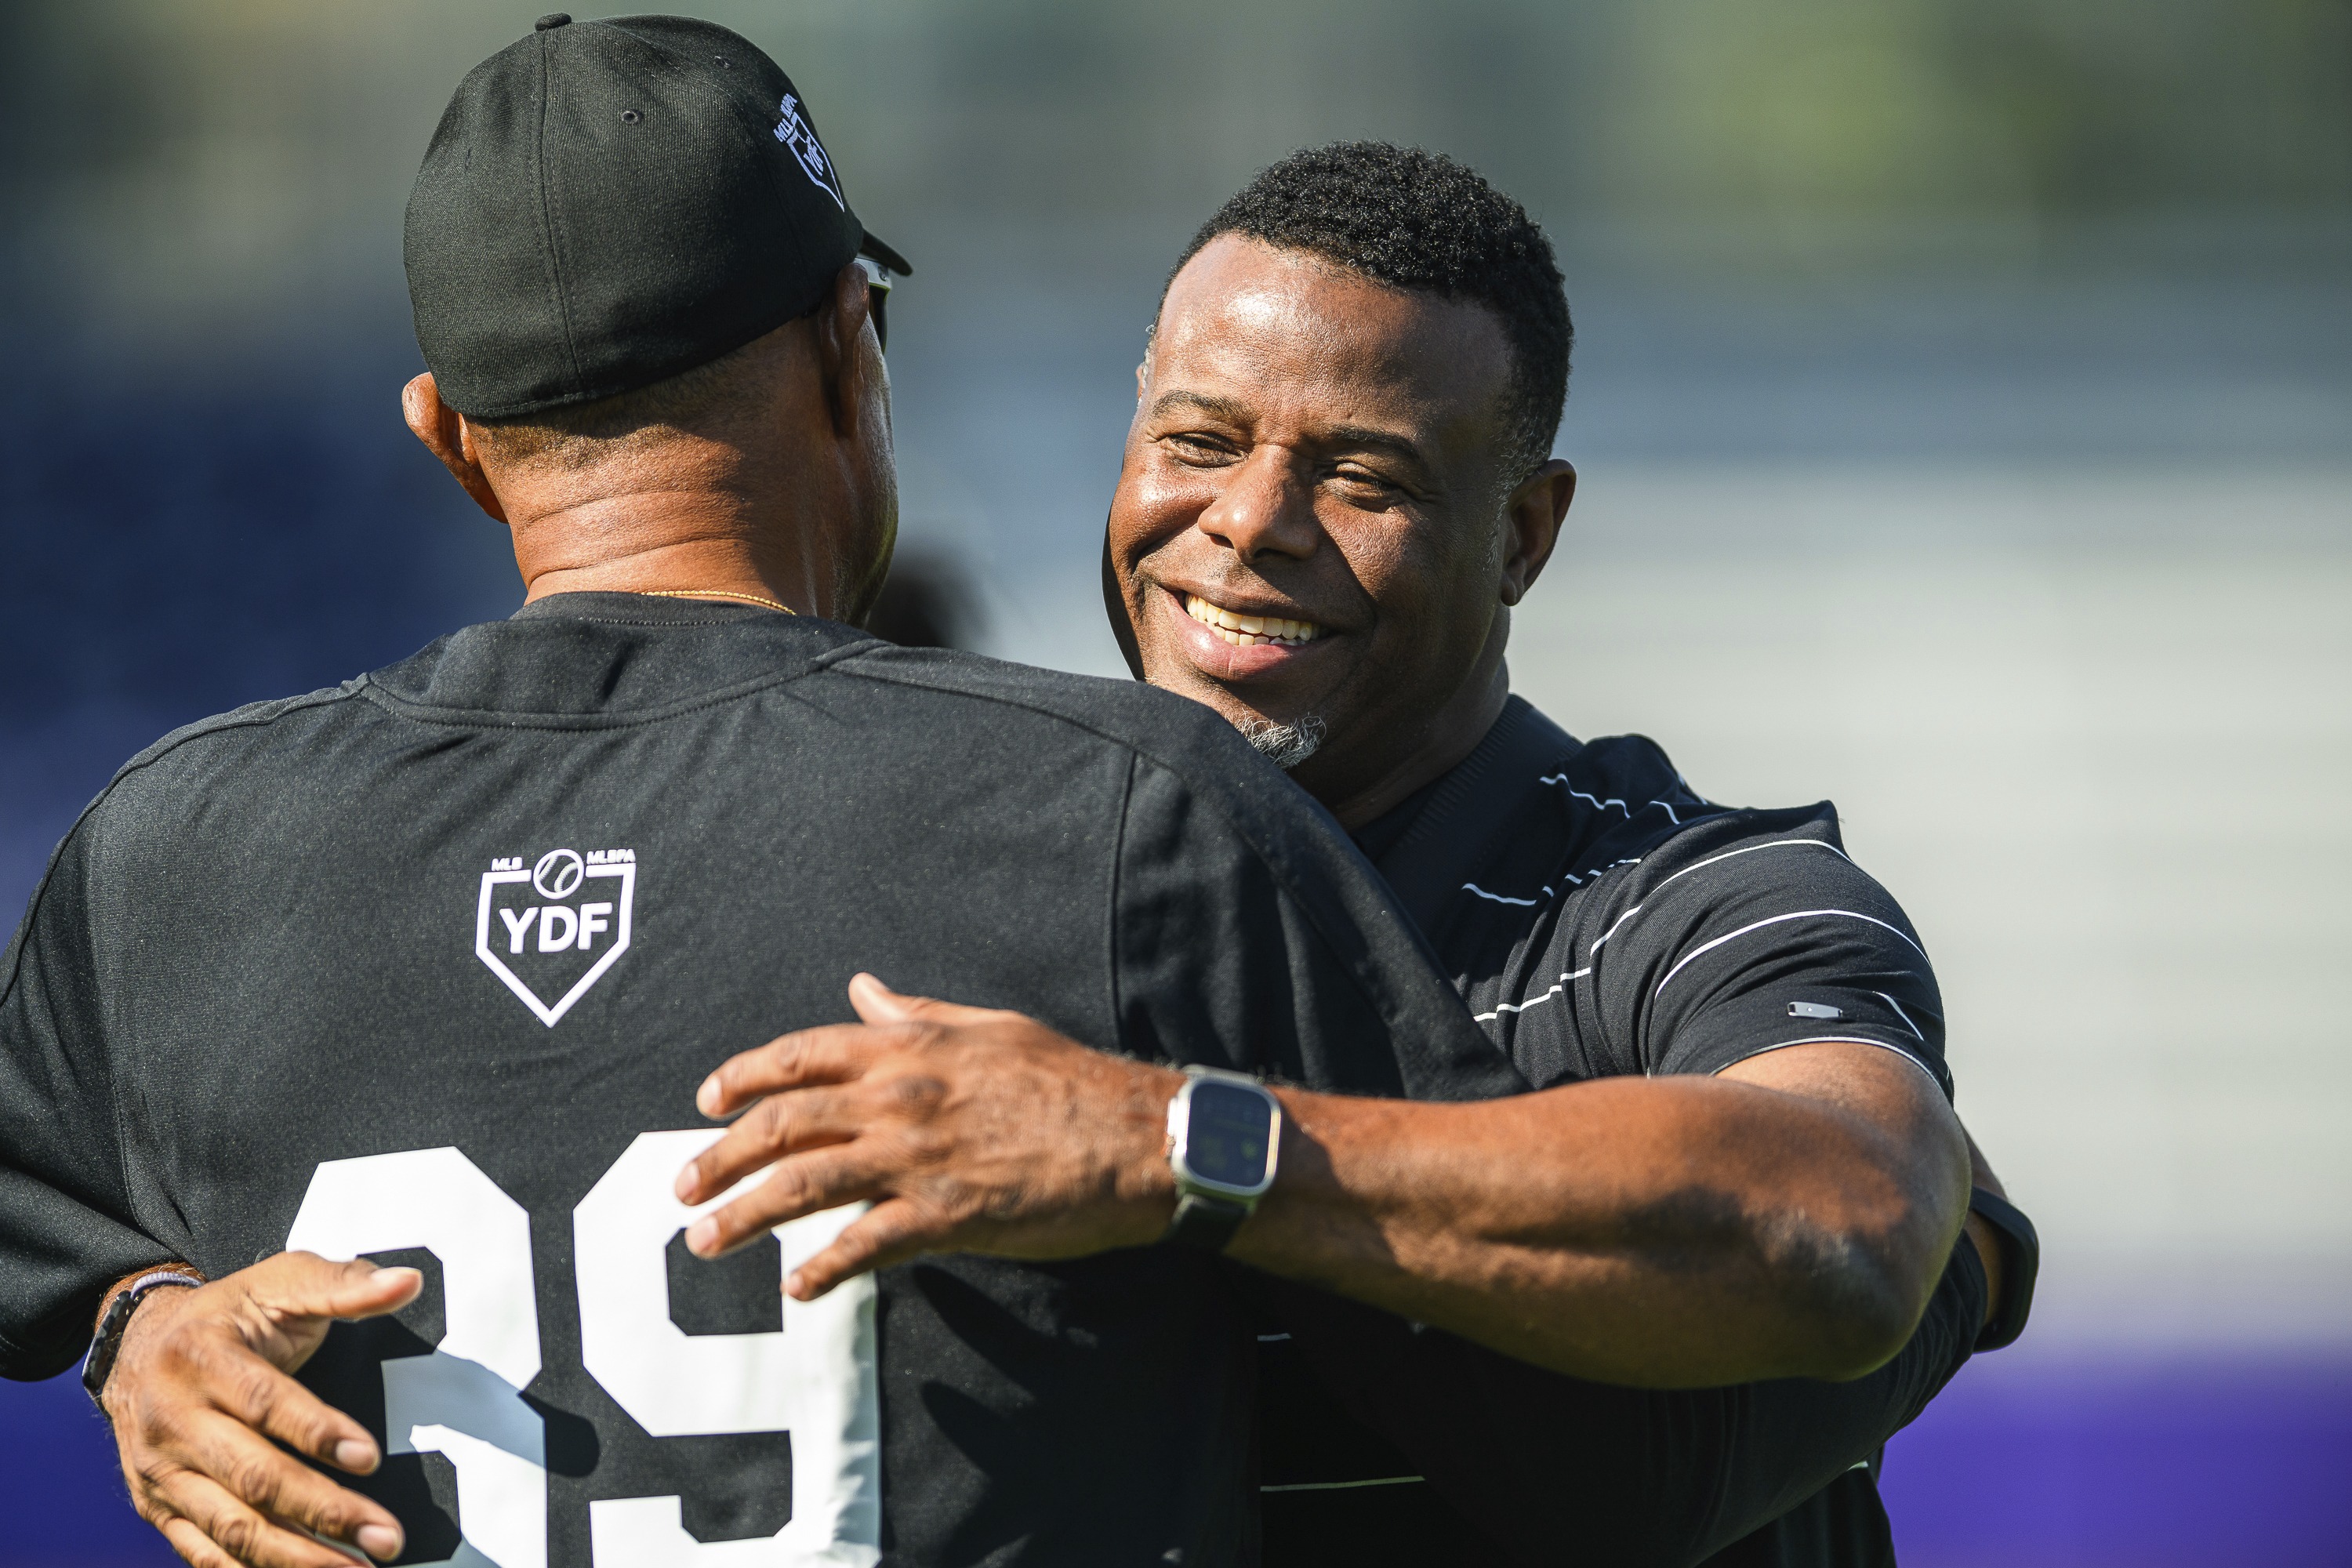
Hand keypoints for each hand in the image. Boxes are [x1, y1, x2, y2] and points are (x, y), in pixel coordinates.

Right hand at [102, 1253, 421, 1567]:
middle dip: (324, 1511)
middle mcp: (174, 1420)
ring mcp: (160, 1471)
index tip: (369, 1457)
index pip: (265, 1403)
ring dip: (297, 1557)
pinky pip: (203, 1551)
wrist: (135, 1346)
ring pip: (230, 1526)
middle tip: (386, 1537)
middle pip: (253, 1477)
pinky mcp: (157, 1506)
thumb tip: (406, 1282)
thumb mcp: (277, 1283)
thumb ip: (342, 1285)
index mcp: (203, 1359)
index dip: (318, 1431)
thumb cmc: (227, 1315)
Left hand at [675, 973, 1183, 1298]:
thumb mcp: (991, 1026)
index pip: (802, 1056)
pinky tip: (796, 1287)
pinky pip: (865, 1245)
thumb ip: (918, 1011)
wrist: (1138, 1138)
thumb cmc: (1071, 1079)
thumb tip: (862, 989)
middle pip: (784, 1124)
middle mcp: (901, 1098)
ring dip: (745, 1215)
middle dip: (721, 1157)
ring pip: (804, 1184)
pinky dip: (823, 1268)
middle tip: (682, 1187)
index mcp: (911, 1048)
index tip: (706, 1101)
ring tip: (707, 1240)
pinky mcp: (946, 1216)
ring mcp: (919, 1159)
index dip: (743, 1077)